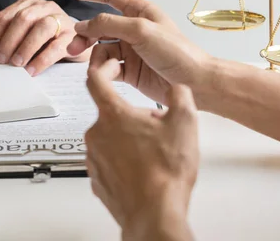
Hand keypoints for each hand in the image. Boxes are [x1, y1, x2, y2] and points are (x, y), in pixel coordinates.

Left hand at [0, 0, 89, 75]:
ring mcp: (61, 19)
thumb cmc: (46, 40)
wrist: (77, 43)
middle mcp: (44, 7)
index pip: (5, 17)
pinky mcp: (73, 35)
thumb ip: (0, 38)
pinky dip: (42, 59)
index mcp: (28, 5)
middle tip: (0, 60)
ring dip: (26, 46)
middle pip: (23, 19)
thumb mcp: (21, 37)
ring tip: (17, 64)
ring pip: (42, 27)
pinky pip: (57, 45)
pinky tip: (32, 70)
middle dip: (8, 41)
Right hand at [62, 0, 212, 104]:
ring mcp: (131, 50)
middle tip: (73, 47)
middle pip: (99, 26)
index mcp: (140, 12)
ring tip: (94, 68)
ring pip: (100, 48)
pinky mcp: (130, 71)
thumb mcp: (141, 31)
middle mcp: (134, 29)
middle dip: (84, 34)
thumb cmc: (177, 53)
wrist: (195, 84)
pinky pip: (107, 67)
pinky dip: (103, 71)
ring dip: (93, 56)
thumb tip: (83, 24)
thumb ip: (110, 24)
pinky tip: (106, 75)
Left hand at [85, 58, 197, 240]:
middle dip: (131, 116)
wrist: (155, 213)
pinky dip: (123, 161)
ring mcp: (94, 158)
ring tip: (152, 153)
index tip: (110, 67)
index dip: (103, 68)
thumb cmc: (165, 172)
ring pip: (110, 138)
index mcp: (113, 115)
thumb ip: (180, 95)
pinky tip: (143, 169)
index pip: (96, 80)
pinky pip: (108, 161)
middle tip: (155, 128)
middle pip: (111, 113)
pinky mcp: (97, 179)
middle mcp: (97, 134)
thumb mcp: (184, 122)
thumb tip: (177, 88)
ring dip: (128, 139)